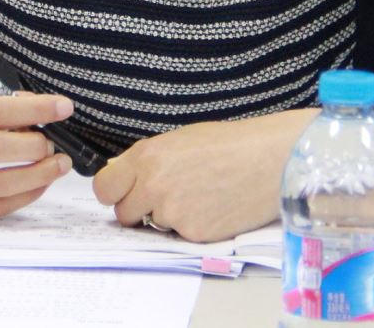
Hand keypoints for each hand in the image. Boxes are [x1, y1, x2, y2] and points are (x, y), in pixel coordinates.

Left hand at [92, 109, 315, 241]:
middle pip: (124, 213)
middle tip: (165, 196)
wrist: (269, 161)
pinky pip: (180, 234)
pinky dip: (192, 225)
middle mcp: (154, 186)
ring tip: (199, 195)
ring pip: (154, 224)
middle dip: (139, 208)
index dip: (114, 191)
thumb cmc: (228, 144)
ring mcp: (173, 213)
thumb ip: (146, 159)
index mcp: (146, 157)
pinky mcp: (194, 234)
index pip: (104, 188)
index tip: (124, 191)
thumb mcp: (178, 140)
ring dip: (168, 216)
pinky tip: (212, 207)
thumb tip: (121, 175)